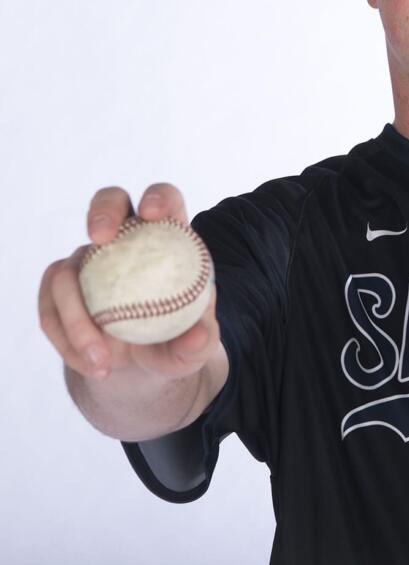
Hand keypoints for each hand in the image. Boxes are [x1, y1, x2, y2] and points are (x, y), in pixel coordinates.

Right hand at [38, 184, 220, 382]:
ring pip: (68, 269)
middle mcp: (124, 239)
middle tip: (99, 237)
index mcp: (167, 238)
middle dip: (102, 211)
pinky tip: (92, 365)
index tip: (152, 214)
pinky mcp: (61, 287)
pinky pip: (51, 309)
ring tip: (103, 359)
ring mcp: (88, 260)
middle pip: (109, 202)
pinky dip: (67, 340)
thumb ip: (200, 341)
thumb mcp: (194, 348)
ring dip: (77, 317)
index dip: (158, 197)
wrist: (139, 367)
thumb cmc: (174, 344)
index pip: (165, 200)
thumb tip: (200, 335)